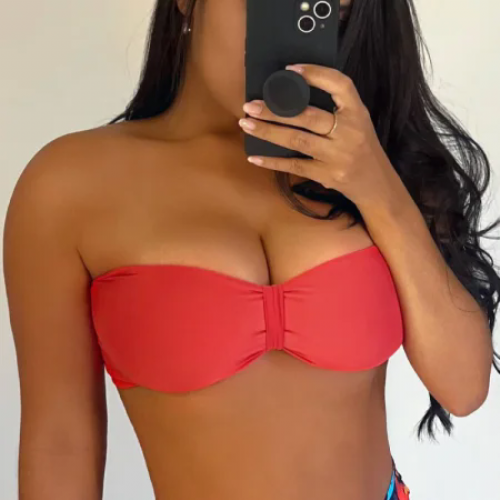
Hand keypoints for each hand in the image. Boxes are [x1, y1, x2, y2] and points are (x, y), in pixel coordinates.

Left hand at [239, 63, 406, 212]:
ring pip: (297, 140)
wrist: (376, 184)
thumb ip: (334, 108)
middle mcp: (350, 133)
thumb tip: (290, 93)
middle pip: (308, 116)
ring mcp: (338, 156)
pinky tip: (254, 156)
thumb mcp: (357, 122)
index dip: (316, 74)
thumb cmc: (360, 147)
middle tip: (250, 105)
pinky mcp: (327, 175)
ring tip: (246, 124)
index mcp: (358, 113)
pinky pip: (295, 166)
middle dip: (276, 110)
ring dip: (268, 132)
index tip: (289, 69)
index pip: (340, 85)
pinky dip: (273, 161)